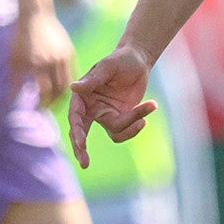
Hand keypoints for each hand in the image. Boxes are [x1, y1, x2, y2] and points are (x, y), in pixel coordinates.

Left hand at [11, 11, 74, 106]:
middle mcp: (53, 61)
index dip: (41, 103)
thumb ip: (14, 82)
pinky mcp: (70, 52)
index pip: (44, 91)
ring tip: (53, 102)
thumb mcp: (14, 60)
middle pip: (58, 90)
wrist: (35, 15)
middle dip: (52, 103)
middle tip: (46, 109)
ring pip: (67, 83)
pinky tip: (60, 87)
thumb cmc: (20, 38)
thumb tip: (11, 102)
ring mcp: (63, 56)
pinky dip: (67, 82)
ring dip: (61, 95)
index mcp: (38, 64)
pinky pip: (71, 73)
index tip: (36, 110)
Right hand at [66, 42, 158, 167]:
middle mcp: (91, 108)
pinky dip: (138, 123)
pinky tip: (149, 107)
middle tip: (85, 164)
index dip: (77, 130)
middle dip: (81, 149)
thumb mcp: (108, 66)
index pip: (76, 115)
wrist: (138, 61)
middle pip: (82, 133)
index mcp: (82, 95)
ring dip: (132, 123)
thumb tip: (73, 88)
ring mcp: (105, 115)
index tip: (81, 144)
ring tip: (150, 105)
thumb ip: (93, 79)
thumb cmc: (121, 60)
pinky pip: (126, 130)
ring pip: (114, 131)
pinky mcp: (120, 119)